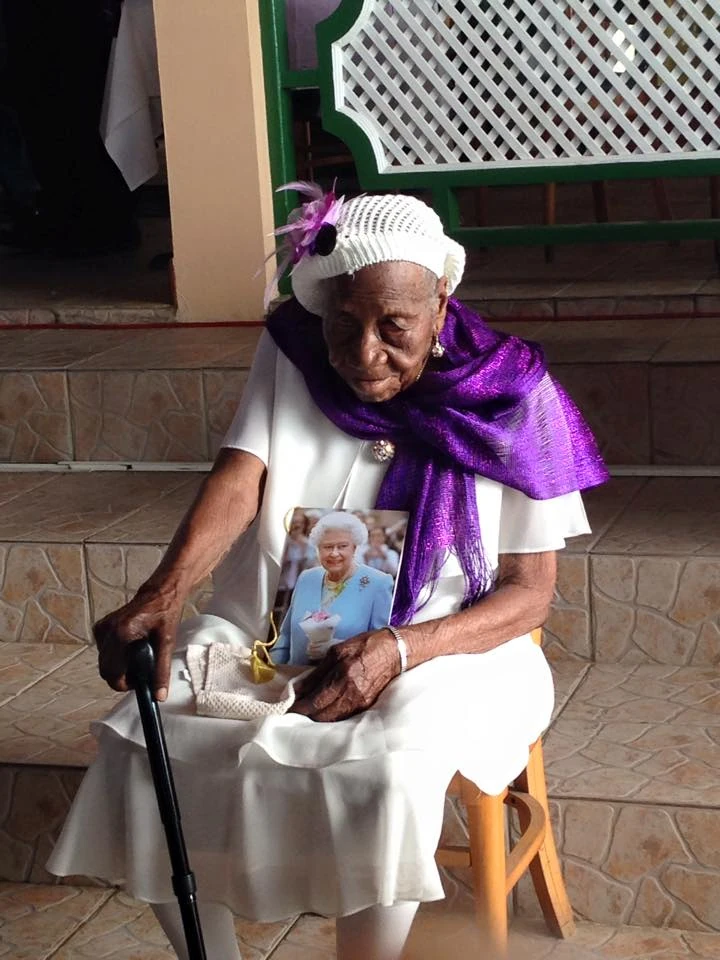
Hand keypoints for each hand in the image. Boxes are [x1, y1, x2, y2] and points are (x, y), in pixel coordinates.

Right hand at [94, 584, 182, 700]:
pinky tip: (129, 648)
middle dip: (121, 676)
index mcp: (122, 633)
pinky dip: (114, 657)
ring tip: (137, 657)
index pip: (113, 674)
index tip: (138, 682)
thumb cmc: (164, 614)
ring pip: (103, 663)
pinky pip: (103, 652)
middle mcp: (108, 630)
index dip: (125, 684)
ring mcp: (102, 628)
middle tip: (139, 670)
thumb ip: (161, 671)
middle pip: (105, 671)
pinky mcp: (100, 627)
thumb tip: (159, 695)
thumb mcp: (167, 643)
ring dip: (118, 667)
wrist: (158, 594)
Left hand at [290, 629, 400, 721]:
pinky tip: (325, 711)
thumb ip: (318, 671)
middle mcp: (351, 694)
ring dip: (318, 718)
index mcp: (342, 677)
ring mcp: (360, 703)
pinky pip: (344, 717)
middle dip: (306, 715)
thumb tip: (299, 688)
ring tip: (308, 711)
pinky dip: (332, 716)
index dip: (299, 708)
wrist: (395, 652)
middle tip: (295, 710)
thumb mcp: (338, 651)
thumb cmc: (365, 646)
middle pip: (322, 716)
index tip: (287, 708)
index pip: (315, 701)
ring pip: (333, 719)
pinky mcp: (366, 707)